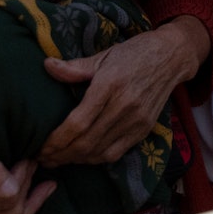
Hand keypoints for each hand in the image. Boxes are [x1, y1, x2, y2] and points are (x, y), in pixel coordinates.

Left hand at [39, 15, 208, 165]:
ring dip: (76, 160)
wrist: (171, 56)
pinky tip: (83, 156)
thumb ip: (75, 66)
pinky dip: (96, 159)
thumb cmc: (134, 53)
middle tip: (44, 158)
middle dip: (61, 155)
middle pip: (86, 143)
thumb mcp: (104, 55)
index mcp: (110, 84)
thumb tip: (47, 66)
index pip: (77, 123)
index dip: (56, 140)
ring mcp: (137, 120)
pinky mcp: (144, 129)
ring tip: (59, 160)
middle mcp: (124, 106)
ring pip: (100, 152)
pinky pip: (116, 153)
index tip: (41, 147)